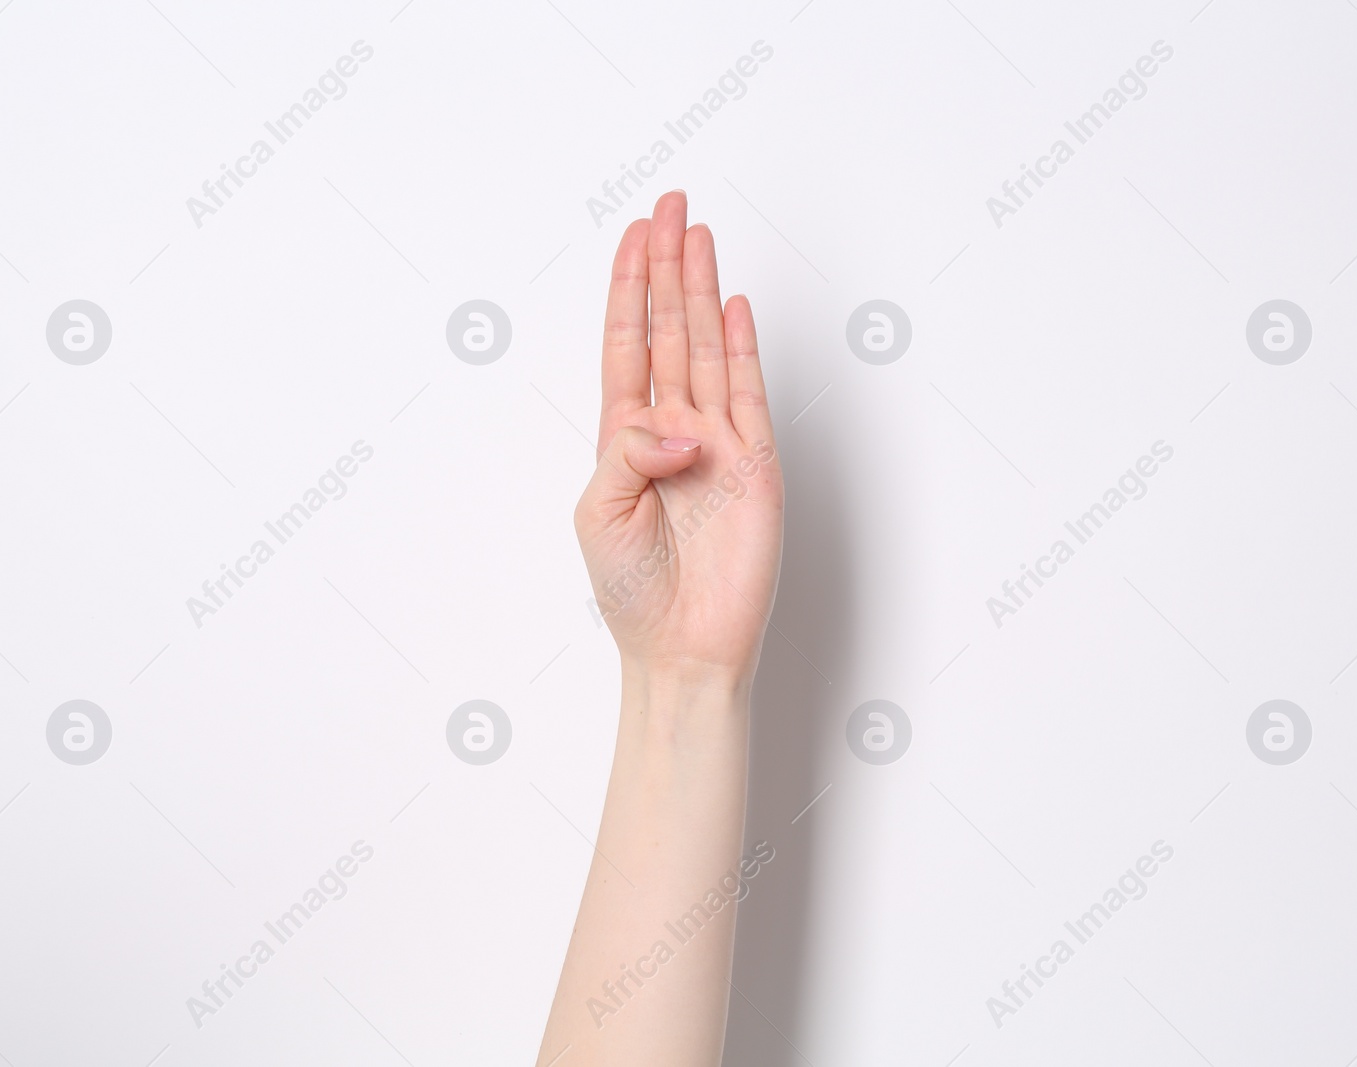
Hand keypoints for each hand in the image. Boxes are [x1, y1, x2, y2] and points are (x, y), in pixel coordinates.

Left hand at [574, 191, 783, 687]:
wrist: (683, 647)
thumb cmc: (632, 590)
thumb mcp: (600, 512)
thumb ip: (628, 452)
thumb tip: (679, 419)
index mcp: (625, 438)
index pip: (629, 344)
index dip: (631, 288)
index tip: (635, 235)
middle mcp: (673, 429)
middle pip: (670, 329)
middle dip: (668, 266)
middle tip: (671, 206)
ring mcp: (718, 443)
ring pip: (708, 348)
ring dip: (702, 290)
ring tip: (697, 234)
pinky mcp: (756, 465)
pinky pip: (750, 395)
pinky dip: (743, 348)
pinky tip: (736, 306)